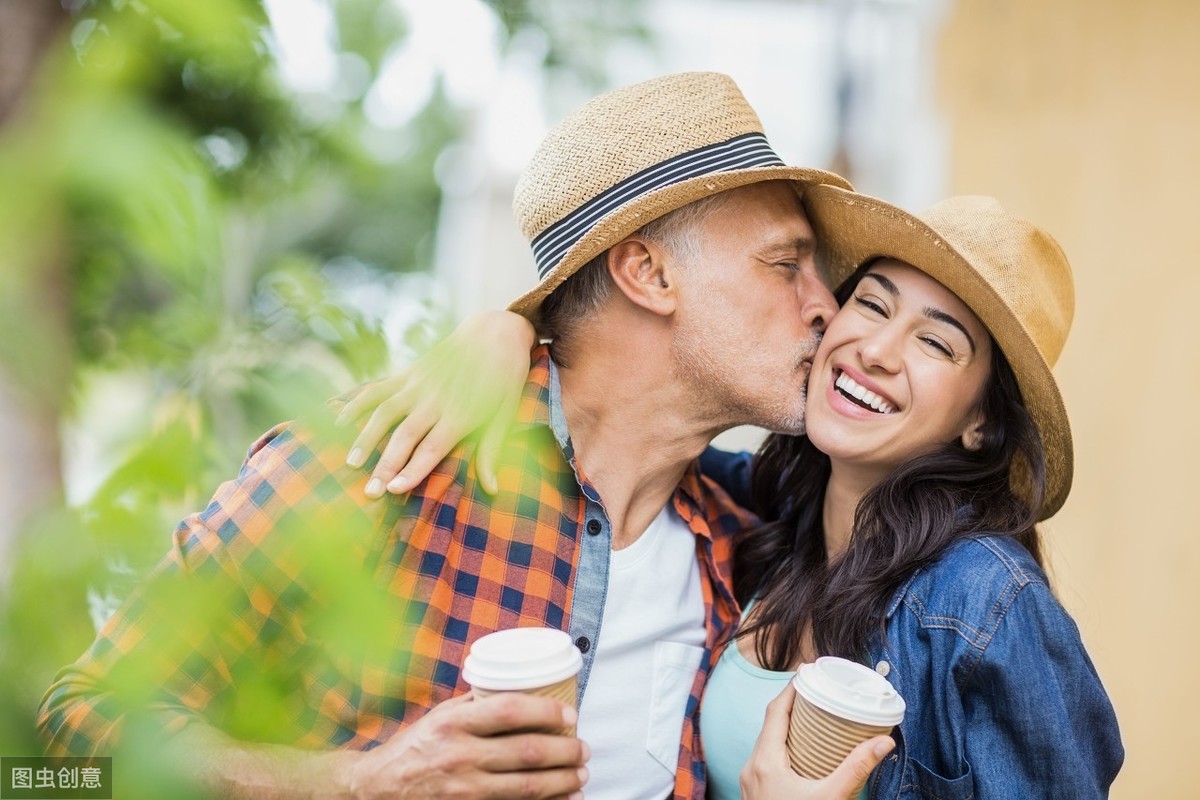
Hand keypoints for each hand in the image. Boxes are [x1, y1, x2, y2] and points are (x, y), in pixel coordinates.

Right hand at [338, 311, 535, 496]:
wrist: (494, 332)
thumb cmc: (504, 380)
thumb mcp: (506, 414)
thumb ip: (491, 451)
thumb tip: (492, 490)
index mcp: (462, 413)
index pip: (432, 448)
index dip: (412, 470)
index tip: (393, 490)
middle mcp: (436, 399)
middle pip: (405, 437)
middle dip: (385, 465)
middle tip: (369, 492)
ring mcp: (419, 383)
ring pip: (385, 413)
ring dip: (366, 438)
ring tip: (351, 464)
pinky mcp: (408, 372)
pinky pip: (378, 389)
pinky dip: (357, 403)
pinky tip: (338, 421)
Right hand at [343, 692, 588, 798]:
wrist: (378, 789)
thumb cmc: (415, 748)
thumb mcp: (441, 716)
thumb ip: (476, 704)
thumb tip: (520, 687)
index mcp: (454, 723)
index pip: (511, 711)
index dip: (547, 711)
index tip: (570, 714)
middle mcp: (460, 756)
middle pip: (527, 752)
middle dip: (565, 751)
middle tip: (583, 749)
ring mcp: (464, 790)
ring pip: (527, 787)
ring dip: (563, 781)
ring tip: (580, 774)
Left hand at [739, 684, 894, 799]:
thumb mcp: (831, 798)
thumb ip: (856, 769)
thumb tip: (884, 742)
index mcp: (765, 760)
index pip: (775, 711)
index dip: (792, 688)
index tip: (809, 672)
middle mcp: (751, 766)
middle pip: (770, 723)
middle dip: (793, 704)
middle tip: (818, 691)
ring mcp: (750, 780)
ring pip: (767, 741)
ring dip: (787, 726)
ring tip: (814, 716)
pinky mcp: (754, 792)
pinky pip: (766, 758)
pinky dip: (783, 746)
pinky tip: (802, 751)